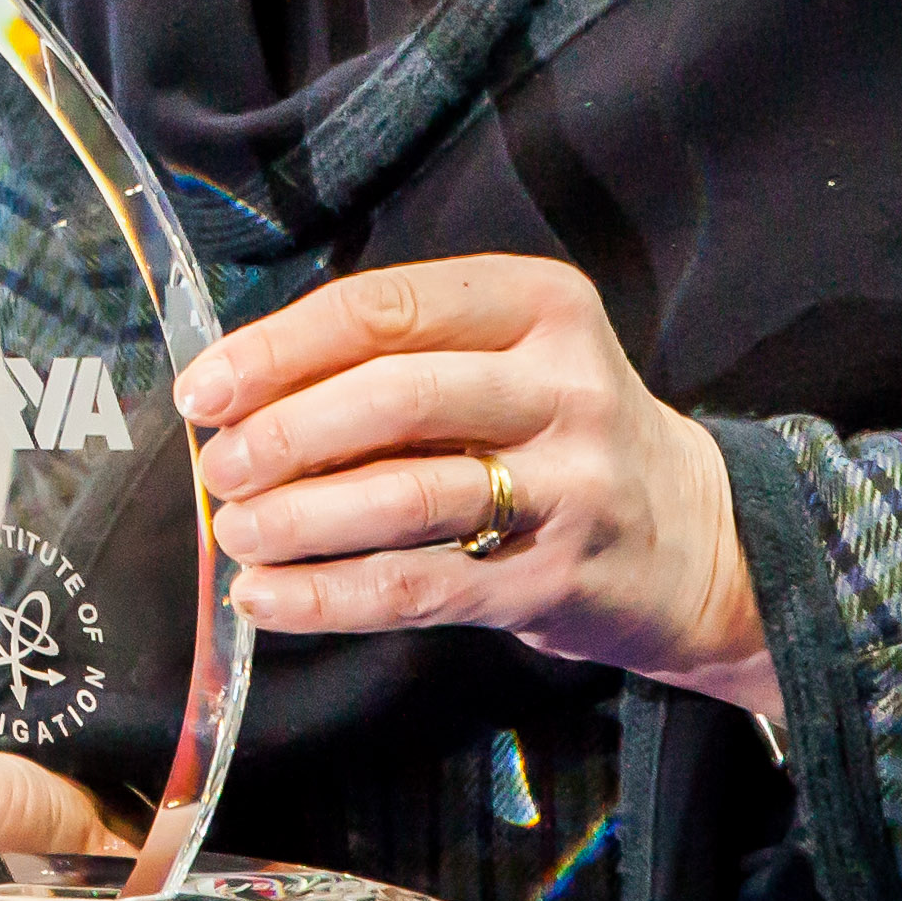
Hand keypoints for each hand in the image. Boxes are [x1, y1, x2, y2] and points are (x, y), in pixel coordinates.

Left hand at [181, 255, 775, 718]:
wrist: (695, 537)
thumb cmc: (554, 433)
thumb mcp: (504, 359)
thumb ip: (394, 359)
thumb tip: (239, 394)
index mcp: (538, 302)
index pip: (385, 308)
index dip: (280, 348)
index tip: (206, 388)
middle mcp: (563, 383)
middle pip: (396, 396)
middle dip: (285, 433)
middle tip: (218, 467)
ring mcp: (571, 483)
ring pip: (406, 495)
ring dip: (300, 519)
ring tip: (234, 533)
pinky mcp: (558, 577)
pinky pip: (421, 587)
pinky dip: (330, 596)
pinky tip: (268, 597)